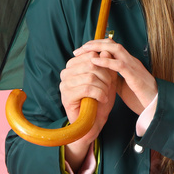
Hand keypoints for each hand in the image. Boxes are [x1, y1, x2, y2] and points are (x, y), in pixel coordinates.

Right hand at [59, 44, 117, 164]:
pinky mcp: (66, 96)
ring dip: (103, 87)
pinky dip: (100, 94)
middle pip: (91, 64)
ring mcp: (64, 84)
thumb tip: (106, 50)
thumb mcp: (107, 79)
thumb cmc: (99, 101)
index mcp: (73, 65)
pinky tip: (103, 100)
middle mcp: (66, 72)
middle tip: (109, 87)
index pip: (91, 54)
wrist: (93, 123)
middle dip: (105, 76)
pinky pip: (87, 88)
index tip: (109, 76)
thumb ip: (107, 65)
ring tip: (106, 95)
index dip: (104, 63)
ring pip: (90, 76)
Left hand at [73, 38, 157, 114]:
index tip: (83, 50)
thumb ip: (115, 79)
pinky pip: (119, 64)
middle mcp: (131, 61)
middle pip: (112, 43)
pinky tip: (94, 61)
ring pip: (116, 49)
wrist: (157, 107)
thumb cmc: (141, 98)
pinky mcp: (134, 76)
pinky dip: (105, 61)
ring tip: (85, 50)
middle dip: (95, 43)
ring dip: (99, 47)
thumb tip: (101, 76)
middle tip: (80, 48)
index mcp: (129, 63)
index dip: (97, 46)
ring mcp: (133, 67)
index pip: (112, 47)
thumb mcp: (124, 87)